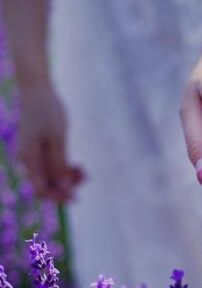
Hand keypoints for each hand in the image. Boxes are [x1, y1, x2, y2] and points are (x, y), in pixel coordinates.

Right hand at [18, 85, 82, 202]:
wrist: (38, 90)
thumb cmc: (47, 111)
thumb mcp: (57, 138)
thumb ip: (59, 163)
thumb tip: (63, 186)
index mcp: (29, 159)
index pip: (41, 188)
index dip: (57, 196)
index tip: (76, 198)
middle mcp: (29, 159)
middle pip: (47, 184)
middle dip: (66, 186)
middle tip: (85, 177)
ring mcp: (34, 154)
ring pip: (51, 175)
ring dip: (68, 178)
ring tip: (84, 172)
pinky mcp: (41, 148)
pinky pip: (52, 166)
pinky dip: (65, 168)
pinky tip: (78, 166)